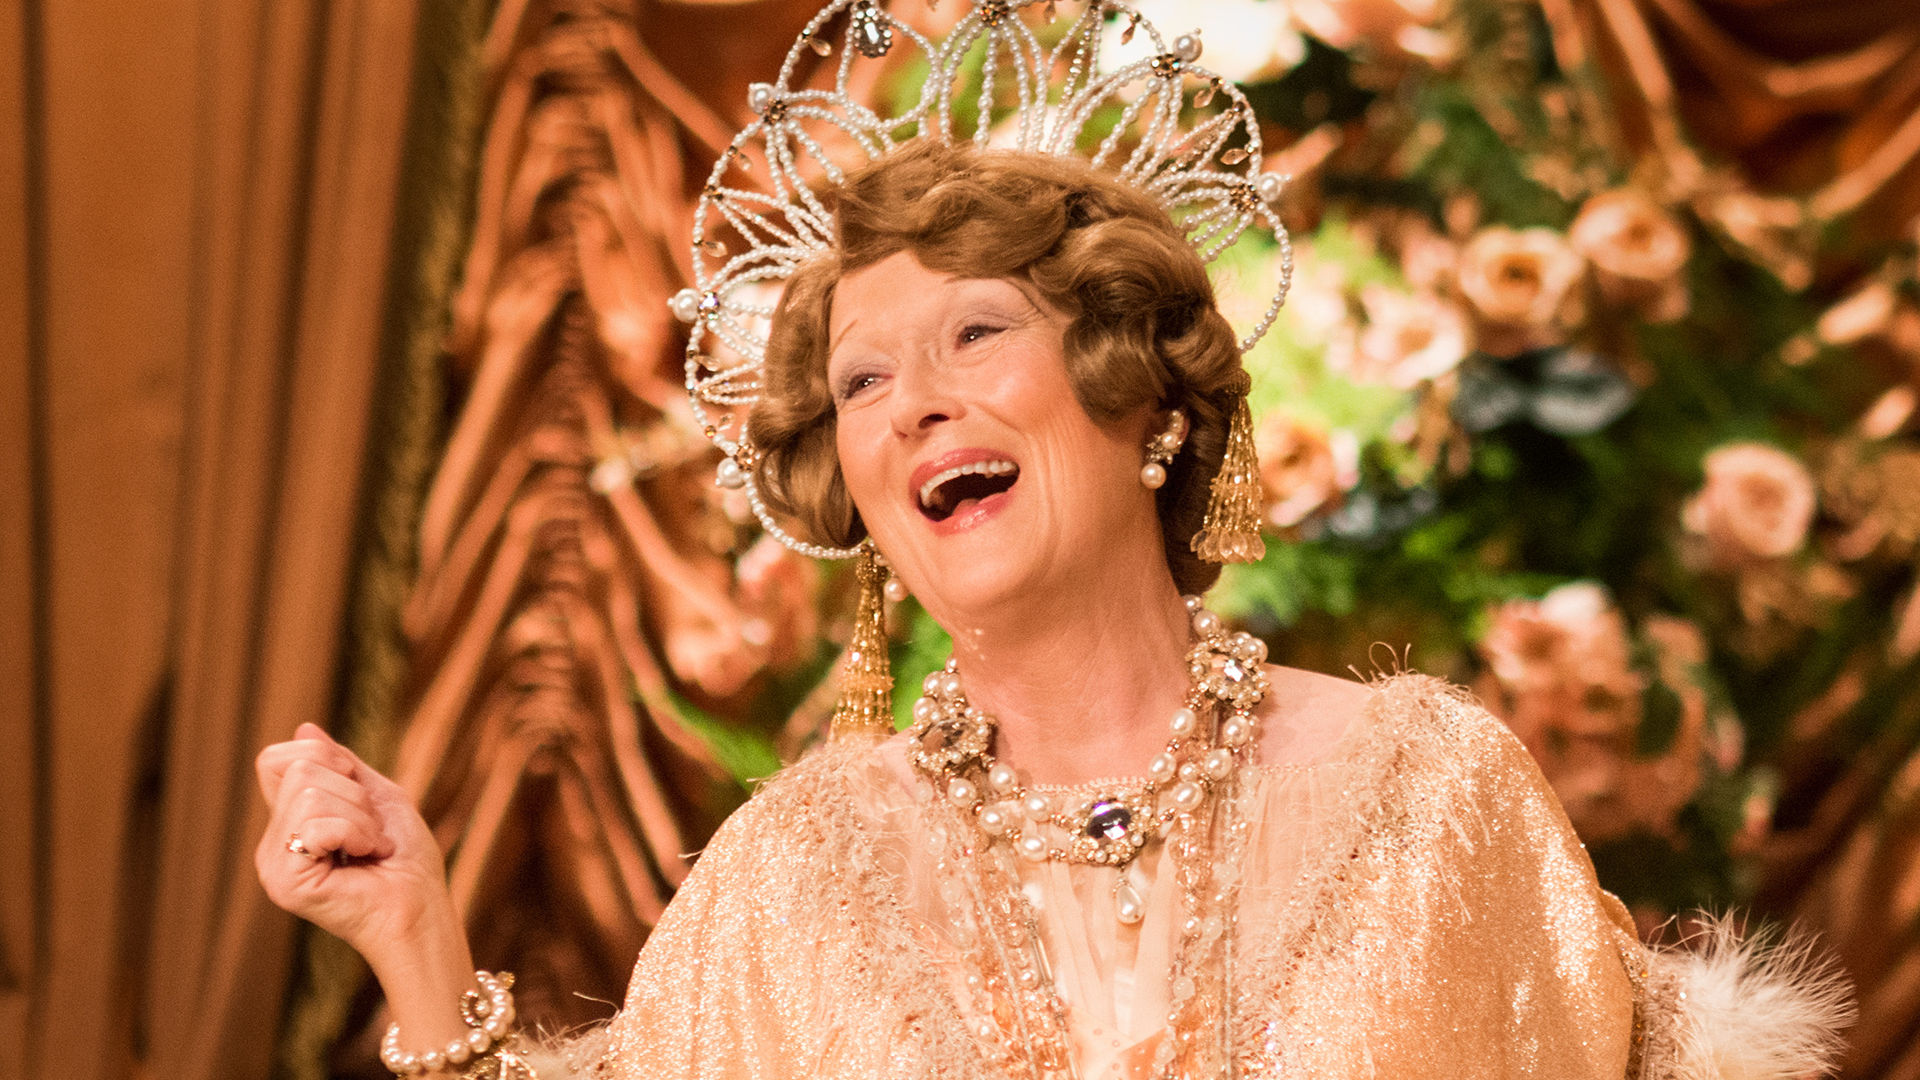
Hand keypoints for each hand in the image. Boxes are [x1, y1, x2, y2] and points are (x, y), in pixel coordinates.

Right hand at [254, 723, 454, 963]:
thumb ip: (339, 764)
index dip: (323, 758)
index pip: (274, 760)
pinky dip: (357, 832)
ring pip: (309, 793)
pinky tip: (368, 857)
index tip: (359, 792)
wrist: (423, 908)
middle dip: (353, 792)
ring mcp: (274, 864)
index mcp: (287, 824)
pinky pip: (317, 823)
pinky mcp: (285, 881)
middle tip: (372, 832)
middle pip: (297, 770)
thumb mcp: (377, 796)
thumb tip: (304, 727)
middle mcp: (271, 845)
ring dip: (360, 816)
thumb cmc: (407, 860)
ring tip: (372, 847)